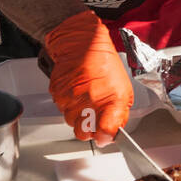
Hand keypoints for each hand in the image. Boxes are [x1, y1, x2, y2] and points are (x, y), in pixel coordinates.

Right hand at [42, 10, 131, 145]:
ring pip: (70, 121)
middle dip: (88, 128)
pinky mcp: (57, 92)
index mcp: (111, 99)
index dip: (104, 137)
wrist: (82, 42)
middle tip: (93, 116)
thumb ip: (119, 113)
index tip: (104, 136)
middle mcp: (90, 100)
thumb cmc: (105, 63)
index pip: (105, 131)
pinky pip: (61, 107)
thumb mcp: (123, 88)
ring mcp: (71, 97)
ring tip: (85, 96)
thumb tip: (112, 132)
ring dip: (77, 114)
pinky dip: (67, 103)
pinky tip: (75, 89)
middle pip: (83, 132)